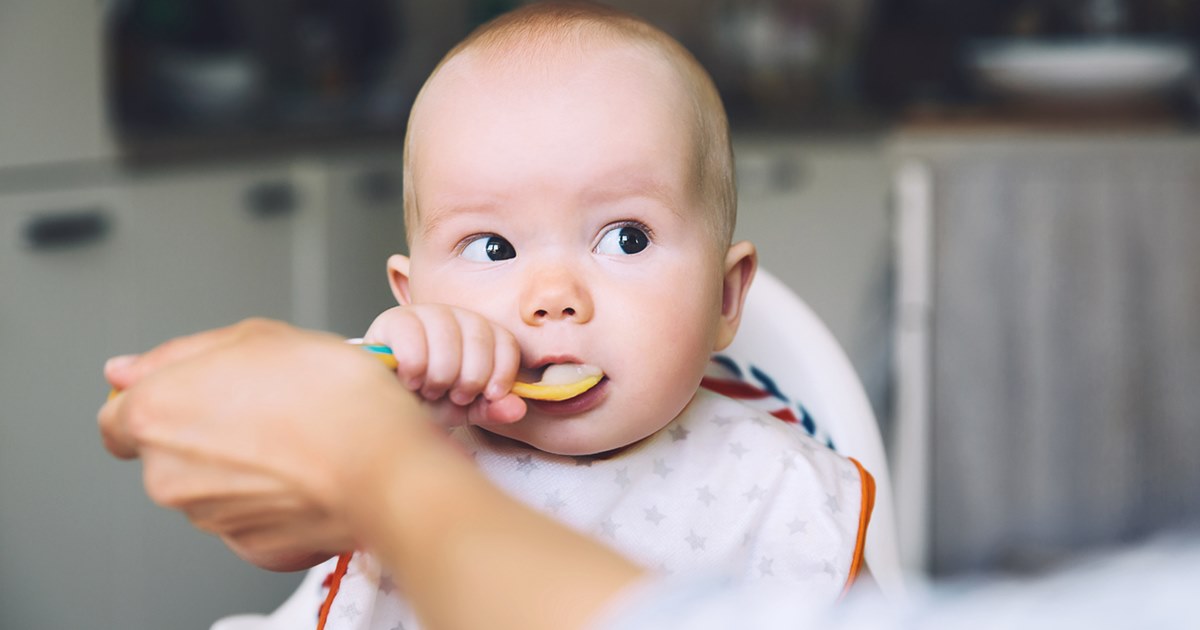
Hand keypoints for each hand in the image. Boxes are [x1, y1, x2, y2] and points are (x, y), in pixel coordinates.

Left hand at [98, 319, 441, 569]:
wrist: (384, 462)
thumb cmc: (330, 395)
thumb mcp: (257, 335)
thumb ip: (179, 353)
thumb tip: (126, 370)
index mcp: (154, 414)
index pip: (117, 416)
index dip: (158, 400)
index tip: (195, 394)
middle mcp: (167, 473)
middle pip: (169, 452)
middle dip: (208, 431)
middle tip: (266, 405)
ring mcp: (209, 516)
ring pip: (212, 486)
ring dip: (243, 464)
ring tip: (297, 436)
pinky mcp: (251, 546)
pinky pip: (251, 517)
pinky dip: (272, 498)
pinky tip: (307, 471)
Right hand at [364, 304, 525, 426]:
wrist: (387, 405)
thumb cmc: (427, 402)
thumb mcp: (464, 409)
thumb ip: (492, 408)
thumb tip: (517, 408)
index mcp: (480, 333)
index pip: (505, 341)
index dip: (501, 372)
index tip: (488, 396)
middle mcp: (455, 315)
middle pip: (479, 339)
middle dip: (469, 379)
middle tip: (452, 395)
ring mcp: (424, 313)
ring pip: (447, 338)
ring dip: (440, 375)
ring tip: (429, 389)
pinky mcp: (393, 320)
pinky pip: (412, 337)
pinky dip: (414, 367)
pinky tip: (409, 380)